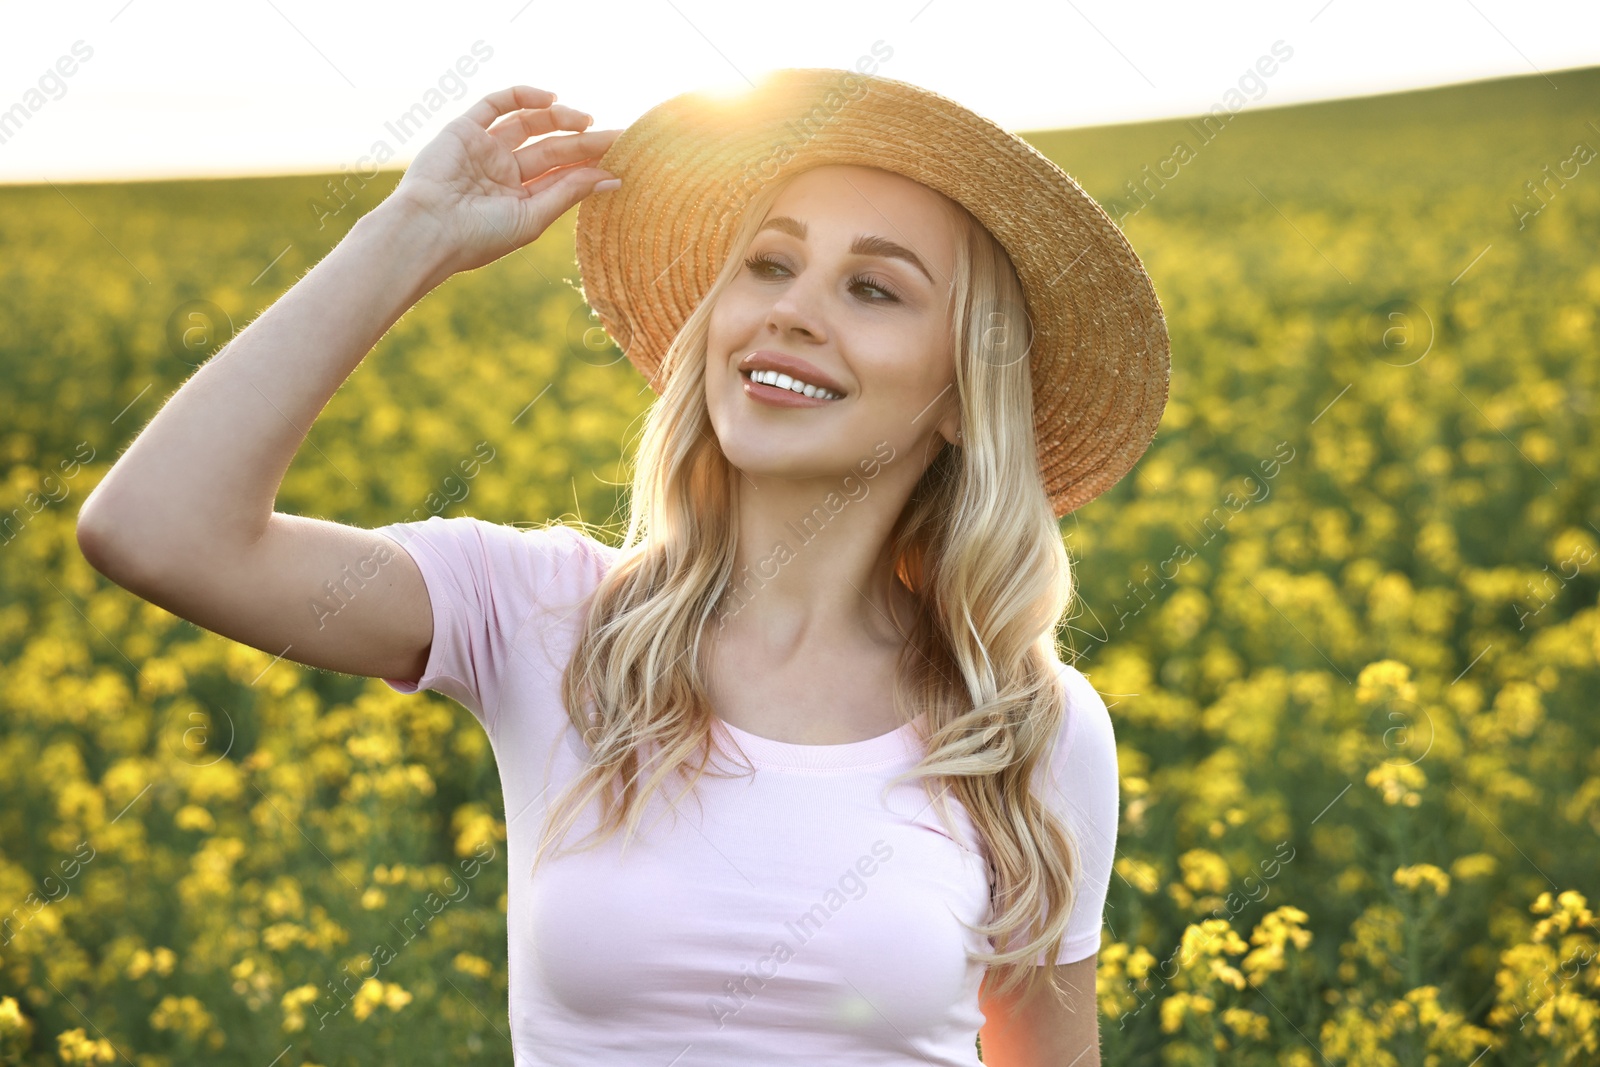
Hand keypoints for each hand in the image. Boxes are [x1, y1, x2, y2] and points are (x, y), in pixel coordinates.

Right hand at [382, 84, 622, 279]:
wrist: (427, 229)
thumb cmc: (478, 236)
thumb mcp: (532, 218)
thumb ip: (569, 193)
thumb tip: (613, 179)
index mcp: (519, 200)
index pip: (563, 174)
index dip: (591, 164)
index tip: (623, 156)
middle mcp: (503, 173)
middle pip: (553, 148)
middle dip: (585, 140)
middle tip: (618, 134)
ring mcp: (484, 150)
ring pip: (529, 124)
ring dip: (559, 118)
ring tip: (585, 120)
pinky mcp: (464, 130)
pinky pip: (496, 105)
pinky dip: (523, 96)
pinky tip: (551, 99)